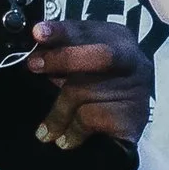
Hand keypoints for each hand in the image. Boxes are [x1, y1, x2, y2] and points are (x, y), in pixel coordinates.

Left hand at [28, 19, 154, 148]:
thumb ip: (58, 55)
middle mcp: (132, 59)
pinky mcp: (134, 117)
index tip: (37, 32)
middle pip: (100, 55)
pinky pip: (90, 119)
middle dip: (63, 59)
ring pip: (86, 92)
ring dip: (58, 112)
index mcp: (115, 37)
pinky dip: (72, 131)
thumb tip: (30, 54)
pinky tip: (66, 139)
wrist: (122, 129)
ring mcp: (137, 88)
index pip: (86, 30)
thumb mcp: (75, 66)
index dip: (61, 31)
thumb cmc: (92, 88)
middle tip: (33, 66)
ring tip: (45, 131)